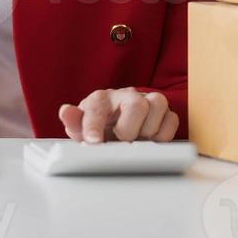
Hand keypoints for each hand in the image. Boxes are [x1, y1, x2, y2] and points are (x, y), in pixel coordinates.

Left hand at [59, 88, 177, 142]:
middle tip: (121, 140)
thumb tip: (66, 112)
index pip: (97, 107)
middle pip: (136, 104)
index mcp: (102, 99)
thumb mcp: (82, 128)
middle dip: (128, 129)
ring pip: (157, 106)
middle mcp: (126, 96)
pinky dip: (162, 135)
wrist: (118, 127)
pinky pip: (172, 120)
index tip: (93, 141)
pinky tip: (150, 141)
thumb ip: (74, 122)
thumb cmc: (100, 127)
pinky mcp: (165, 112)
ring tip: (136, 141)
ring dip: (147, 131)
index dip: (94, 125)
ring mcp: (148, 101)